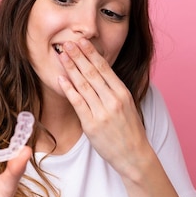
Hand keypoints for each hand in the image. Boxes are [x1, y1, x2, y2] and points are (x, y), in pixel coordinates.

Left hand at [57, 39, 152, 174]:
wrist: (134, 155)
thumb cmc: (129, 130)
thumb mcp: (127, 105)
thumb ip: (114, 90)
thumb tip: (99, 73)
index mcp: (123, 93)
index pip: (104, 68)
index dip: (91, 53)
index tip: (82, 41)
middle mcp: (113, 100)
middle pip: (92, 73)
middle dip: (78, 56)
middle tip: (67, 43)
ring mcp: (102, 112)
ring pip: (83, 85)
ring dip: (71, 68)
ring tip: (62, 56)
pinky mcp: (92, 125)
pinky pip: (78, 103)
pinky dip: (69, 89)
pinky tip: (61, 78)